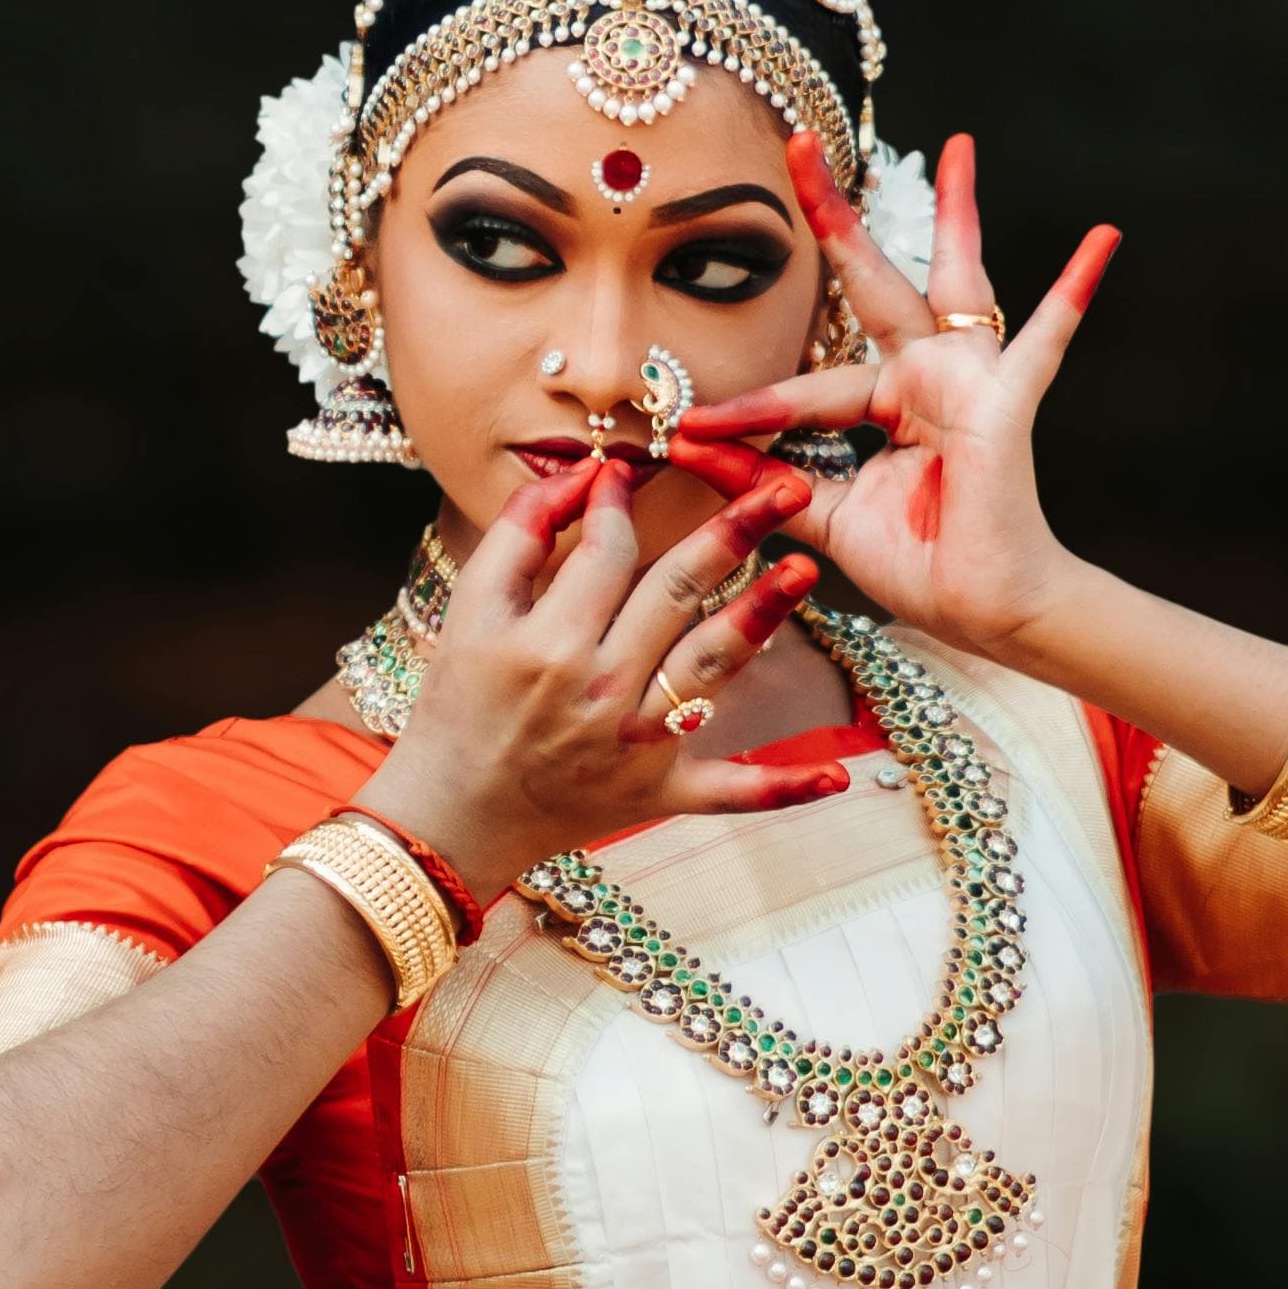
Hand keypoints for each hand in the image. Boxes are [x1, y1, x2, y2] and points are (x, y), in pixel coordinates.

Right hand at [355, 456, 846, 899]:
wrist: (449, 817)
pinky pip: (730, 792)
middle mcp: (600, 693)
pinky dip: (782, 787)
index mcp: (550, 644)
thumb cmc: (456, 707)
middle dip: (731, 533)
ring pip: (712, 669)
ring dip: (763, 616)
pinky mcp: (659, 794)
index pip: (609, 553)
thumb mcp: (467, 613)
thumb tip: (579, 478)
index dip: (623, 503)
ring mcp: (636, 748)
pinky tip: (837, 773)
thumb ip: (516, 536)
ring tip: (807, 567)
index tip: (634, 472)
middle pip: (676, 595)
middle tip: (783, 485)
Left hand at [671, 131, 1119, 660]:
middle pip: (870, 284)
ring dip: (956, 214)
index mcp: (885, 403)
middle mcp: (926, 377)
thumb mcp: (825, 516)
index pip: (805, 389)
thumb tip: (690, 451)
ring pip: (953, 283)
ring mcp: (970, 381)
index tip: (683, 429)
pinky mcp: (1008, 401)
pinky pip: (1042, 340)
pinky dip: (1072, 290)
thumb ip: (766, 482)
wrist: (986, 612)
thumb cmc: (922, 565)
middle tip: (797, 146)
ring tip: (957, 149)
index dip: (746, 413)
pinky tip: (1101, 238)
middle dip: (832, 218)